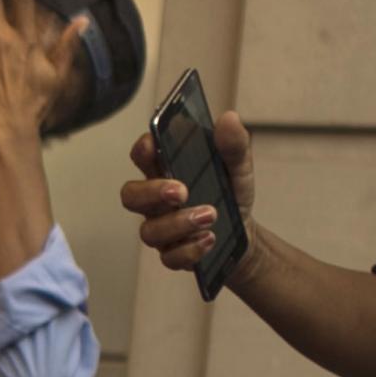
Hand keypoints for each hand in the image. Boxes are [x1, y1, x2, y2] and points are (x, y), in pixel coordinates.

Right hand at [121, 121, 255, 280]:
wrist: (244, 234)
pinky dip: (190, 249)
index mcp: (165, 170)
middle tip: (181, 191)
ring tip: (211, 216)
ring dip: (179, 223)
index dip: (143, 149)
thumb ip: (234, 145)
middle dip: (152, 192)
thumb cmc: (230, 194)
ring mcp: (160, 228)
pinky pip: (169, 257)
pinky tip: (210, 239)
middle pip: (131, 195)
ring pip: (149, 231)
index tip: (154, 145)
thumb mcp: (239, 167)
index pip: (142, 155)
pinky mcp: (172, 254)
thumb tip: (229, 119)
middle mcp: (155, 200)